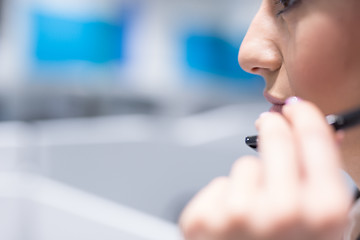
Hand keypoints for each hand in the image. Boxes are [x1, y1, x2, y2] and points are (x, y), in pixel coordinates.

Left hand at [179, 99, 351, 239]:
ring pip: (244, 166)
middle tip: (270, 125)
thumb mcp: (325, 230)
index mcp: (322, 213)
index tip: (295, 108)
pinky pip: (219, 186)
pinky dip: (225, 200)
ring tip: (254, 218)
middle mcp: (280, 211)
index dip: (304, 116)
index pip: (312, 137)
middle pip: (274, 137)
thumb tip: (323, 135)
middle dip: (274, 129)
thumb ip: (324, 182)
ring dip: (250, 183)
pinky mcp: (201, 220)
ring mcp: (236, 216)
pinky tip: (231, 228)